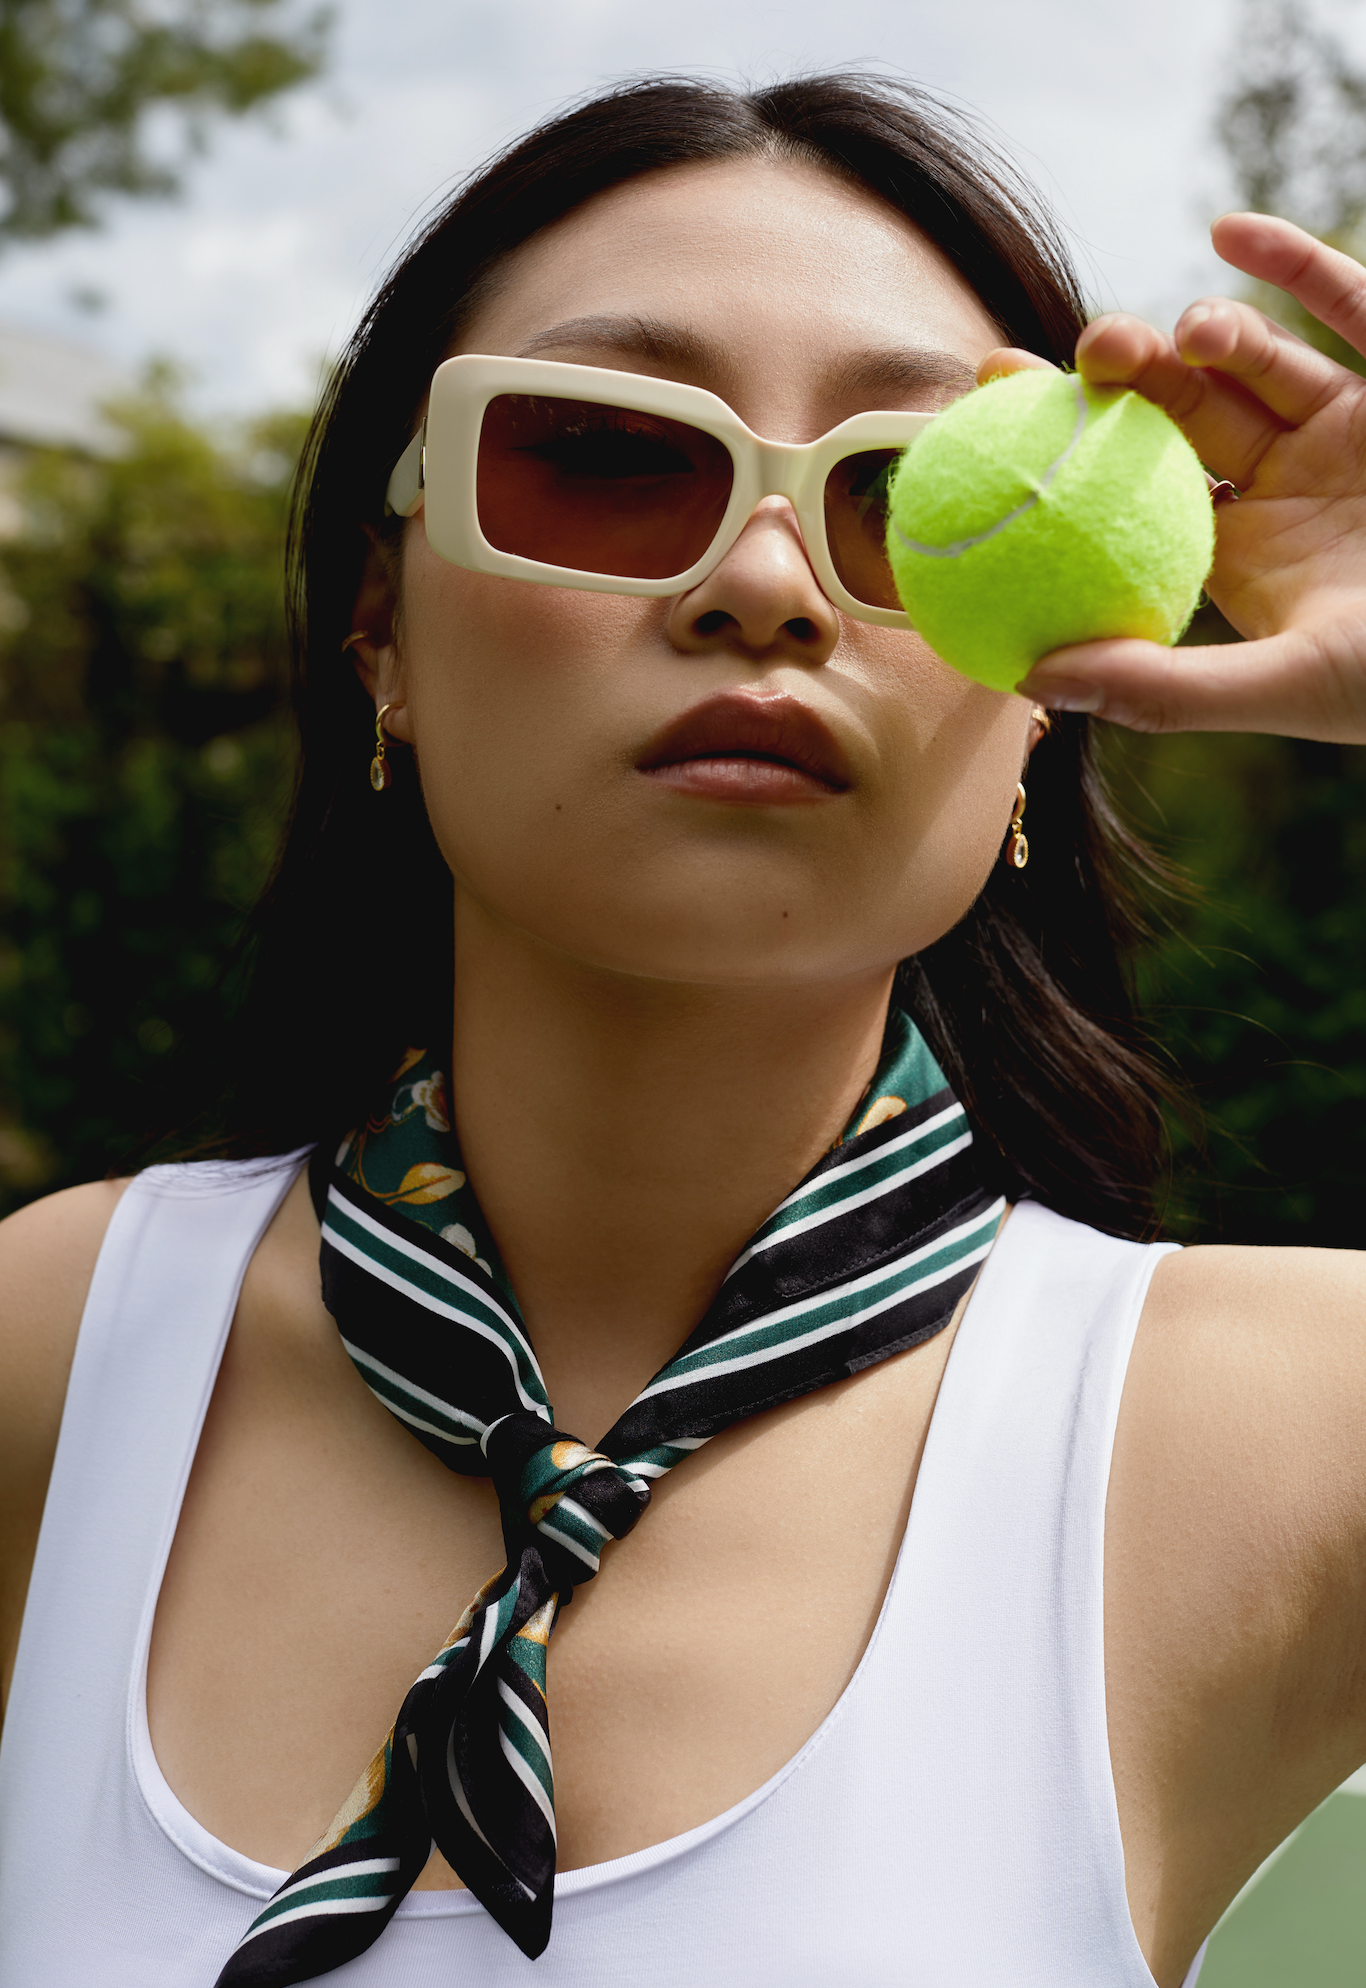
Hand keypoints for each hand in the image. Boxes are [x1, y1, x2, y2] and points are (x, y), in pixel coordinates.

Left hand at [981, 214, 1365, 741]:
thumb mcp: (1286, 685)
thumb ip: (1165, 689)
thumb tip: (1032, 679)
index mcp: (1232, 551)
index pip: (1125, 486)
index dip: (1059, 441)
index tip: (987, 397)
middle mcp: (1278, 485)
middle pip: (1177, 413)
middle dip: (1120, 376)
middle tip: (1075, 355)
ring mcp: (1341, 429)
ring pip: (1252, 360)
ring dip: (1205, 334)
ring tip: (1179, 338)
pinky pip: (1347, 306)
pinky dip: (1291, 265)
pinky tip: (1229, 230)